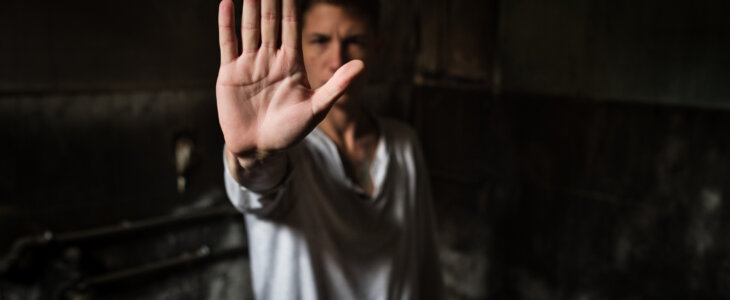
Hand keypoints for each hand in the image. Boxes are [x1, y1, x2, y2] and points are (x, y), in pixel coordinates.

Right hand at [216, 0, 363, 158]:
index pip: (292, 27)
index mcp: (291, 64)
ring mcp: (250, 64)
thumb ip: (337, 85)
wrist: (259, 149)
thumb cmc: (290, 132)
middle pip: (271, 22)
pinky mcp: (230, 73)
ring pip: (250, 27)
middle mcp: (270, 59)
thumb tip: (361, 64)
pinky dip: (227, 23)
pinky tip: (227, 2)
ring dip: (251, 6)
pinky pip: (228, 43)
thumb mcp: (317, 108)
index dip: (292, 5)